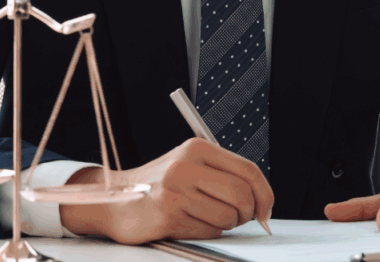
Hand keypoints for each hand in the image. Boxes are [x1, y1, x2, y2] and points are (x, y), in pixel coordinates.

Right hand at [59, 138, 273, 244]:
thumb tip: (261, 199)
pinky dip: (208, 231)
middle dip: (248, 212)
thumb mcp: (191, 166)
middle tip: (240, 218)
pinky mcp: (168, 214)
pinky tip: (191, 223)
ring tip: (209, 218)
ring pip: (228, 216)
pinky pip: (208, 230)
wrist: (113, 200)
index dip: (265, 193)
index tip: (266, 209)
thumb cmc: (160, 186)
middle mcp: (186, 165)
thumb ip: (223, 175)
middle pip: (242, 194)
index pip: (248, 170)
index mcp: (197, 148)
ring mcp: (176, 190)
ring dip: (226, 224)